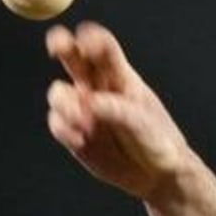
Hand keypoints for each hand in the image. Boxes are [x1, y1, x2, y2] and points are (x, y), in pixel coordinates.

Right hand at [44, 22, 192, 201]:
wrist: (156, 176)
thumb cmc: (159, 144)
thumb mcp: (145, 126)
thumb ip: (120, 112)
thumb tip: (91, 103)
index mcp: (121, 77)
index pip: (103, 48)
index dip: (92, 39)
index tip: (87, 43)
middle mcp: (98, 87)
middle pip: (73, 56)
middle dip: (61, 44)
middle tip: (57, 46)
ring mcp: (83, 109)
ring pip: (59, 92)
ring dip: (65, 105)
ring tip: (85, 124)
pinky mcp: (74, 132)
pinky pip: (56, 122)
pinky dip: (63, 129)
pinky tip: (80, 141)